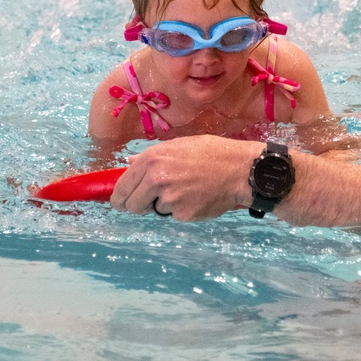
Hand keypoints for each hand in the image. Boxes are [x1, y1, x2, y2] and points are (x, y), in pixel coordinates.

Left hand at [110, 135, 262, 220]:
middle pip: (131, 205)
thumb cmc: (213, 153)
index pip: (122, 187)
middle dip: (137, 205)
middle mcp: (156, 179)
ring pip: (155, 210)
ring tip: (187, 190)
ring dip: (165, 204)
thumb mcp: (179, 146)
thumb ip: (151, 156)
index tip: (121, 202)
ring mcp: (169, 199)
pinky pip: (174, 215)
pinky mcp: (182, 214)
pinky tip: (197, 197)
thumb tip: (129, 163)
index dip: (119, 197)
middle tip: (151, 200)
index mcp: (152, 159)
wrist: (241, 170)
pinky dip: (182, 209)